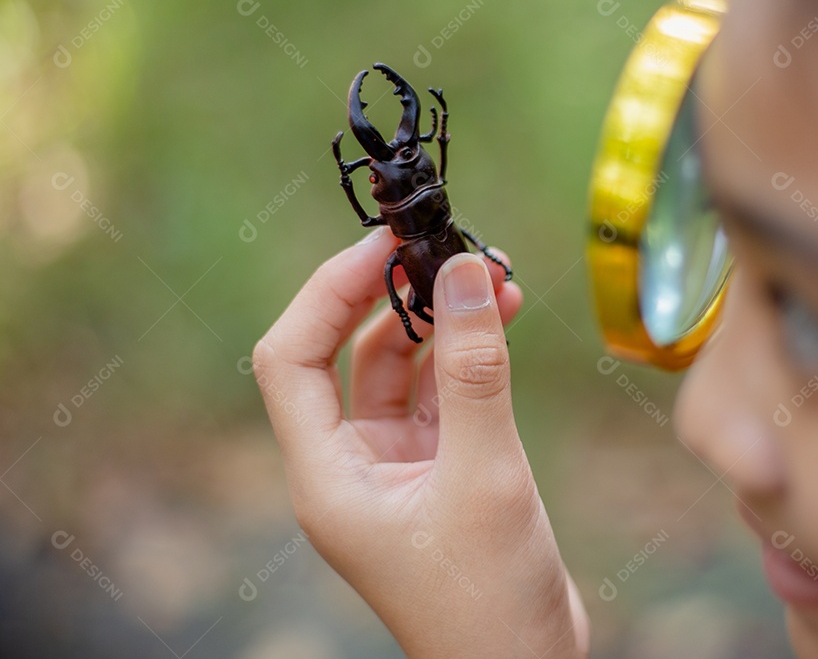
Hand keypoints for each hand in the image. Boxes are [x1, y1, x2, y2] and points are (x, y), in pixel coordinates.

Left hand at [253, 227, 588, 658]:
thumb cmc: (490, 596)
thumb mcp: (484, 474)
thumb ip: (473, 371)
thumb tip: (467, 271)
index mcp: (326, 473)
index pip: (291, 357)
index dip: (329, 292)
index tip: (386, 246)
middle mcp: (348, 464)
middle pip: (346, 352)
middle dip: (394, 294)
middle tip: (446, 246)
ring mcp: (393, 466)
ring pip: (399, 368)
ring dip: (440, 320)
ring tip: (493, 276)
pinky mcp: (437, 469)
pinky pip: (440, 392)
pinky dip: (466, 354)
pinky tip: (502, 320)